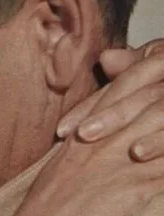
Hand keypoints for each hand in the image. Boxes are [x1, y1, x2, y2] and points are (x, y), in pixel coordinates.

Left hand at [57, 39, 163, 160]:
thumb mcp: (161, 66)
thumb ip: (135, 67)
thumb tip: (106, 59)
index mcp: (160, 61)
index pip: (120, 85)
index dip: (90, 107)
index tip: (61, 130)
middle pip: (144, 95)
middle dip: (112, 117)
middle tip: (82, 138)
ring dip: (155, 135)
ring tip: (132, 154)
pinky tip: (150, 156)